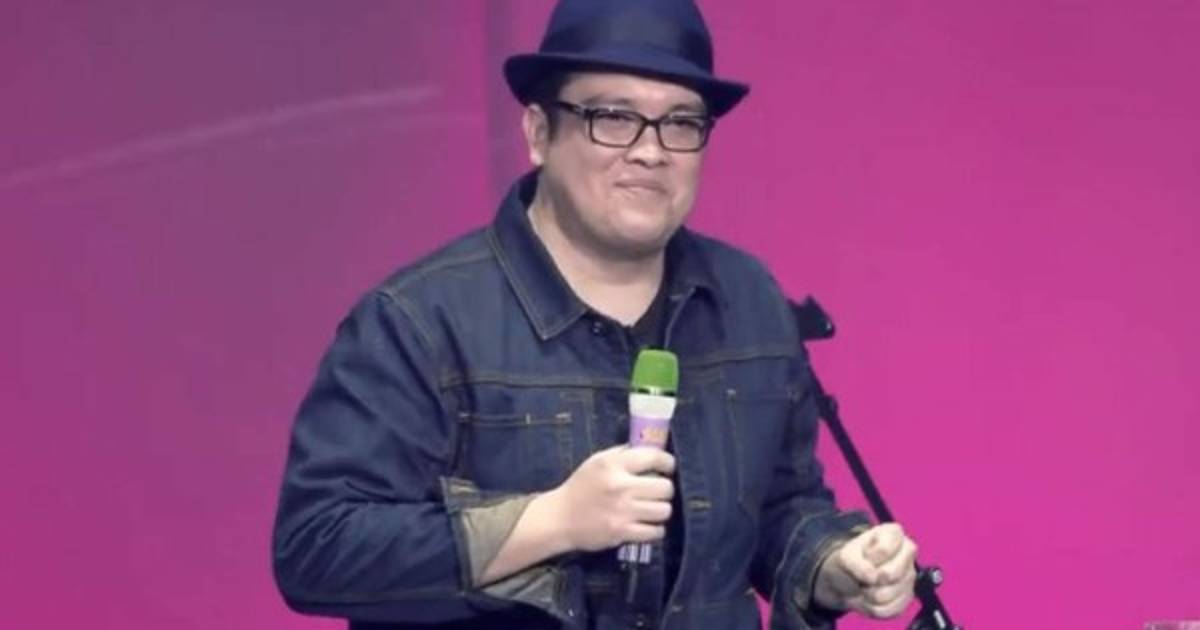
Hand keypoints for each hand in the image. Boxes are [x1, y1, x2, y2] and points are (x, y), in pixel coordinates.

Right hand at [545, 445, 674, 551]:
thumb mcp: (597, 461)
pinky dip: (655, 530)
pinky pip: (655, 532)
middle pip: (665, 487)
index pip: (654, 457)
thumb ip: (622, 453)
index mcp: (613, 464)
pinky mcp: (622, 532)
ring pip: (664, 510)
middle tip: (658, 491)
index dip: (667, 462)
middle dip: (665, 489)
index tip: (668, 467)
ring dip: (661, 510)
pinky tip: (647, 524)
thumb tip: (649, 449)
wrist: (559, 518)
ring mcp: (622, 511)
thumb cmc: (580, 487)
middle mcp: (620, 486)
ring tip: (653, 509)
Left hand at [813, 523, 917, 618]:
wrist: (846, 579)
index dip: (868, 559)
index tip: (862, 556)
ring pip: (889, 595)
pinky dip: (873, 607)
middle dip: (869, 580)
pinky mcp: (907, 597)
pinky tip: (870, 598)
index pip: (883, 550)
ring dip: (869, 595)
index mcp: (893, 533)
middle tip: (863, 576)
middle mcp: (907, 552)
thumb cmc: (849, 561)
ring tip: (864, 586)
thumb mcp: (845, 556)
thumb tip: (873, 577)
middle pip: (890, 574)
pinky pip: (890, 610)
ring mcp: (910, 576)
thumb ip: (857, 563)